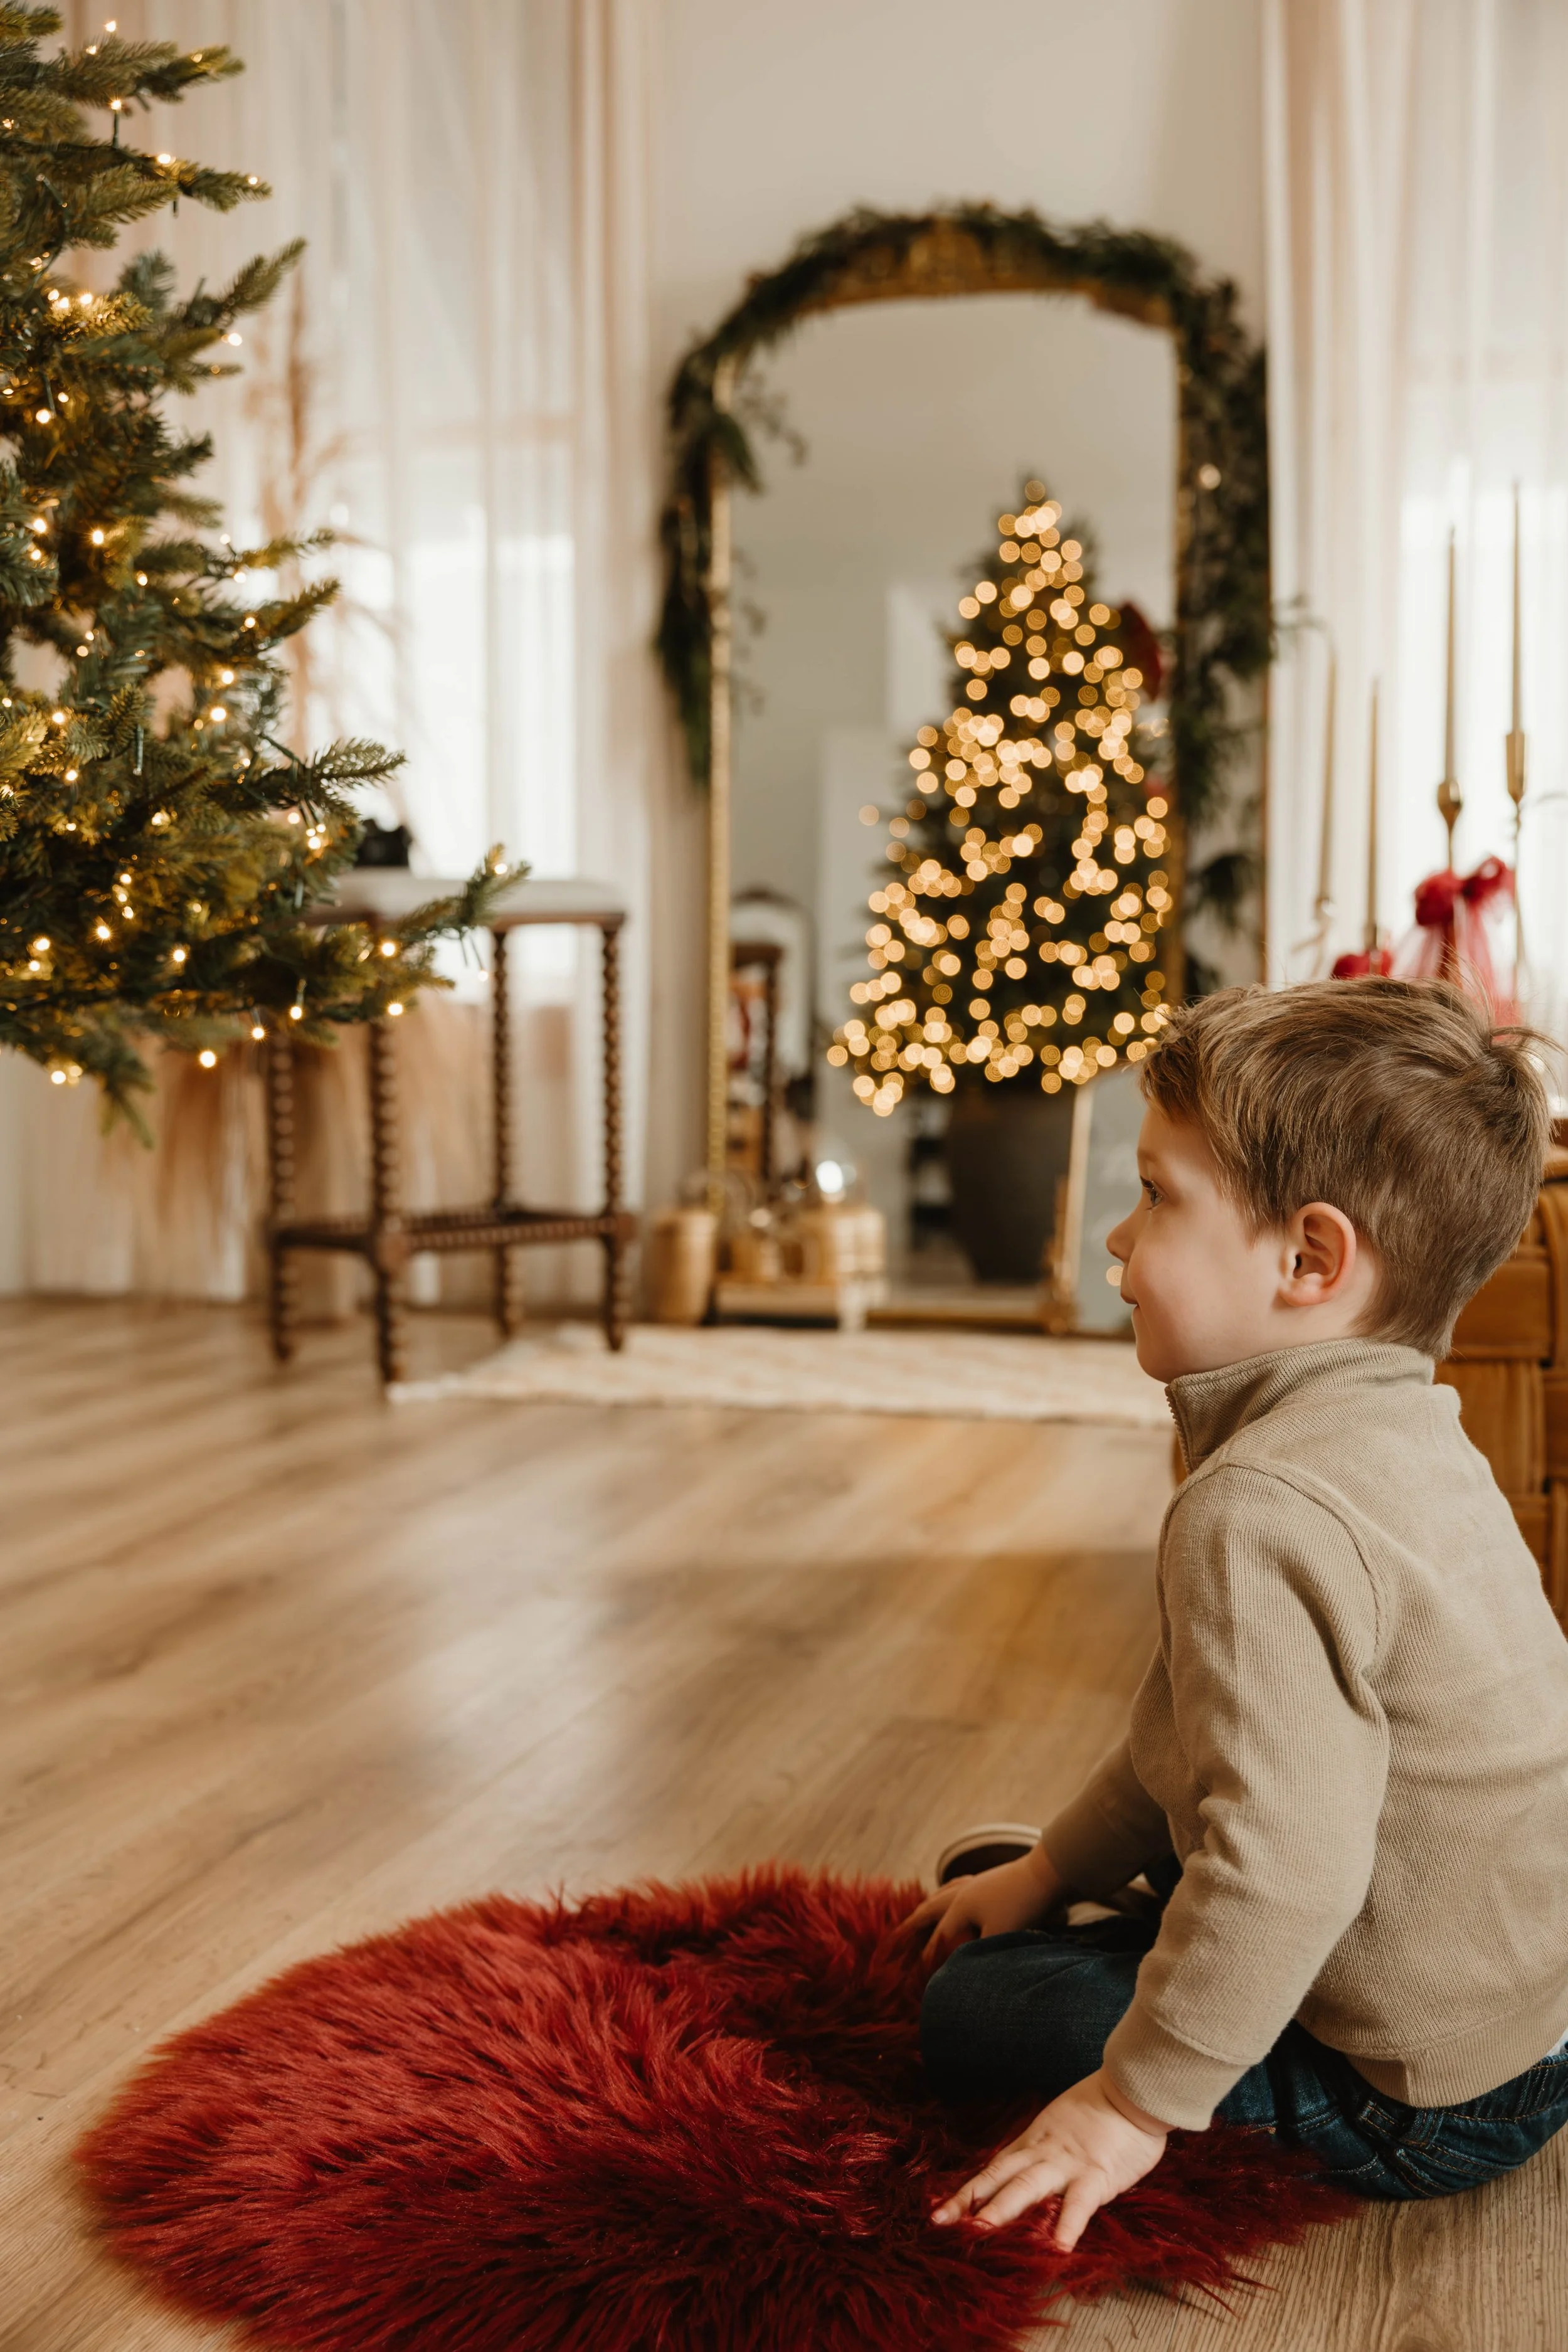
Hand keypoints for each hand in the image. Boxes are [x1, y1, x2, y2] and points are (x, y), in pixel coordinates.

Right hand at [901, 1843, 1062, 1967]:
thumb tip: (962, 1970)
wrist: (1048, 1873)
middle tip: (900, 1931)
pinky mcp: (994, 1879)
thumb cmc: (1021, 1905)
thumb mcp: (998, 1935)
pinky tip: (960, 1894)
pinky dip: (953, 1891)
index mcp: (961, 1906)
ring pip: (947, 1892)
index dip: (928, 1954)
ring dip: (933, 1903)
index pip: (940, 1935)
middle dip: (916, 1922)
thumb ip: (977, 1953)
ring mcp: (979, 1883)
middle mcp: (964, 1891)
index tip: (917, 1972)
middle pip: (933, 1907)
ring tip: (925, 1909)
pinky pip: (963, 1885)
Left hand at [931, 2069, 1168, 2247]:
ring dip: (1002, 2210)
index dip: (967, 2191)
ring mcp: (1066, 2165)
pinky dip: (1067, 2226)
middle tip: (940, 2223)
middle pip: (999, 2178)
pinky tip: (1058, 2249)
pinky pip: (1079, 2204)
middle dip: (969, 2201)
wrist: (1131, 2090)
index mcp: (1033, 2143)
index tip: (939, 2212)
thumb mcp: (1061, 2128)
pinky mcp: (1096, 2176)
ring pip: (1027, 2187)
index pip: (993, 2170)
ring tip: (979, 2232)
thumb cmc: (1101, 2111)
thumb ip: (1044, 2151)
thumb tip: (1028, 2175)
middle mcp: (1041, 2153)